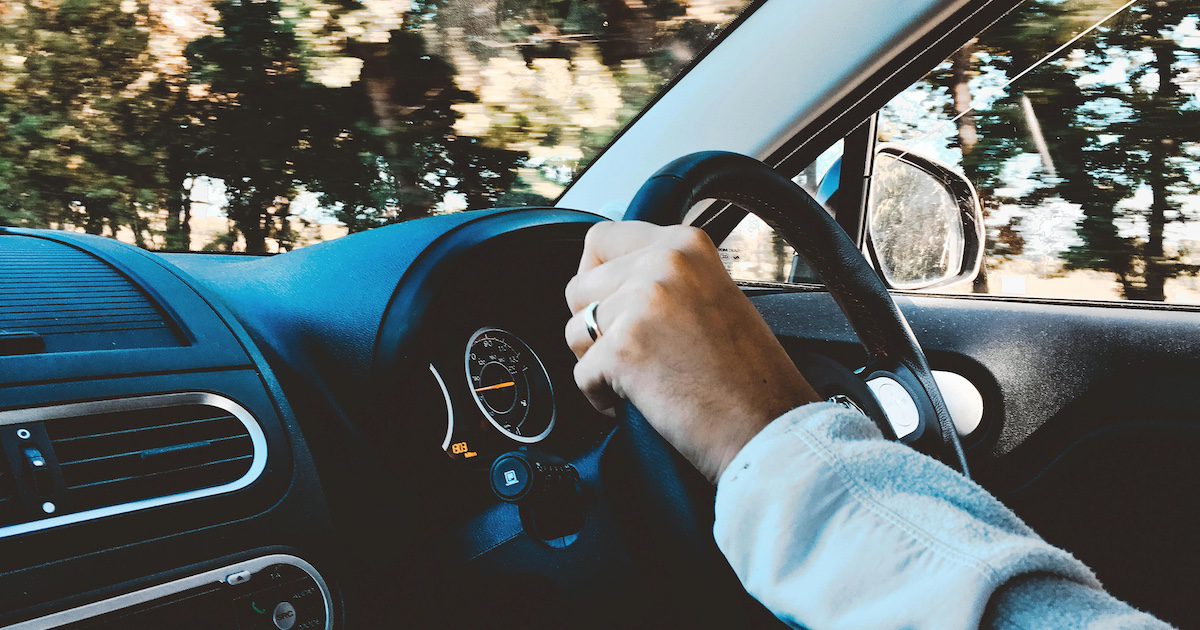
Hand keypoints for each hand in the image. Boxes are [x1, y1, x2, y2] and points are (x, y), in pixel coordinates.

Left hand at [565, 221, 818, 481]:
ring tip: (642, 379)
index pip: (601, 238)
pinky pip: (581, 374)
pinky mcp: (623, 349)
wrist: (769, 428)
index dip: (595, 277)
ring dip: (596, 362)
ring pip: (575, 330)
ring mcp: (642, 304)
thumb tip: (606, 279)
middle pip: (579, 287)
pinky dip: (602, 397)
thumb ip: (663, 277)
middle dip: (594, 326)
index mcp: (685, 244)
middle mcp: (663, 263)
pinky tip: (643, 401)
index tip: (610, 305)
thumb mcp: (711, 295)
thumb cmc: (748, 377)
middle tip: (634, 354)